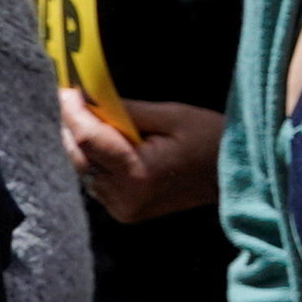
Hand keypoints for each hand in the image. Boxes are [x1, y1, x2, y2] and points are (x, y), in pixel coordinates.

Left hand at [63, 90, 219, 226]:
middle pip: (79, 155)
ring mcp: (122, 208)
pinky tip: (113, 146)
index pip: (88, 139)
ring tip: (100, 121)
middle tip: (80, 99)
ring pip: (84, 168)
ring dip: (85, 143)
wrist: (234, 178)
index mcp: (138, 173)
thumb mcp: (173, 116)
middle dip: (75, 126)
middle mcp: (124, 196)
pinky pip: (96, 180)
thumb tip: (89, 97)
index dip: (72, 112)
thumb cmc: (211, 140)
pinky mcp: (123, 212)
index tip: (67, 89)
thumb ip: (127, 110)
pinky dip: (97, 160)